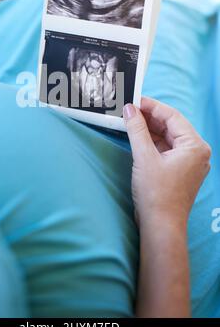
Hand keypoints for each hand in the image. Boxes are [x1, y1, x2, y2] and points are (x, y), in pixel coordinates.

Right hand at [123, 97, 210, 228]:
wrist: (161, 226)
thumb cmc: (157, 195)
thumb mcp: (144, 157)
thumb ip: (137, 129)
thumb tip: (130, 109)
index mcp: (195, 146)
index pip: (172, 117)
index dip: (151, 106)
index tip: (134, 100)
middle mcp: (196, 152)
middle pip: (171, 126)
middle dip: (149, 117)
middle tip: (129, 109)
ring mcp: (189, 162)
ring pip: (168, 137)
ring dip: (149, 129)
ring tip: (130, 121)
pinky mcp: (180, 170)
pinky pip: (166, 149)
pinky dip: (152, 142)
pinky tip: (138, 136)